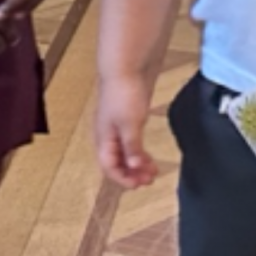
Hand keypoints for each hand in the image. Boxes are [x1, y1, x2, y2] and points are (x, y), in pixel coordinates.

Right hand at [94, 72, 158, 187]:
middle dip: (131, 173)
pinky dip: (139, 152)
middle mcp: (107, 136)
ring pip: (124, 153)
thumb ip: (132, 146)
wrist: (124, 69)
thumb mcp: (130, 123)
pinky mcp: (127, 120)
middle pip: (117, 162)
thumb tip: (134, 167)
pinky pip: (130, 142)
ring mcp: (117, 128)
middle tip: (149, 180)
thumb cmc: (123, 94)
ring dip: (137, 163)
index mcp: (103, 138)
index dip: (122, 178)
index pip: (109, 166)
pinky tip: (147, 156)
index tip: (138, 185)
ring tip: (152, 171)